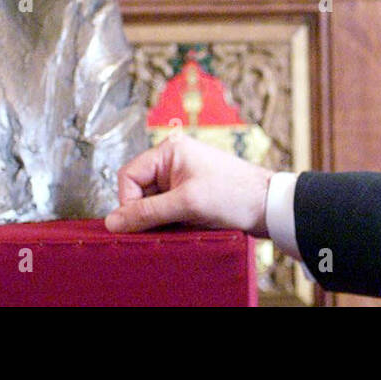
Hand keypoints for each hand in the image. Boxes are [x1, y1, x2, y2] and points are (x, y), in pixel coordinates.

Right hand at [104, 133, 273, 236]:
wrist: (268, 207)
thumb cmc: (234, 195)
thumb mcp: (186, 204)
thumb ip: (146, 213)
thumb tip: (112, 222)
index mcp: (169, 151)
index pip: (128, 176)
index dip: (128, 202)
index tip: (138, 224)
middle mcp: (172, 161)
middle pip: (138, 191)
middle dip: (146, 213)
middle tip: (163, 227)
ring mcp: (181, 179)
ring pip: (152, 204)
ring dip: (160, 220)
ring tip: (180, 226)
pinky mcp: (190, 195)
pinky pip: (166, 211)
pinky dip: (171, 223)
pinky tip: (185, 228)